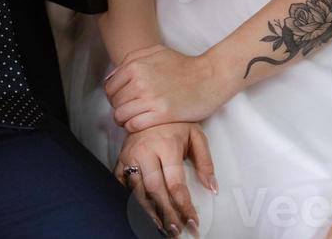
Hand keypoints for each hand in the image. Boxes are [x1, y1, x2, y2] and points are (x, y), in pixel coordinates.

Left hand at [105, 45, 234, 131]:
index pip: (110, 88)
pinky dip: (133, 127)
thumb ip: (132, 60)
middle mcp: (139, 81)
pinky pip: (134, 125)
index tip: (121, 100)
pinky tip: (142, 123)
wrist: (209, 76)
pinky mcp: (161, 114)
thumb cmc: (183, 65)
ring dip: (125, 120)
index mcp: (135, 65)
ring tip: (134, 119)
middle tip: (129, 111)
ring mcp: (150, 98)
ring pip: (121, 116)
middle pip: (115, 103)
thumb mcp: (155, 52)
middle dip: (119, 108)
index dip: (114, 96)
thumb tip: (113, 76)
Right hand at [114, 122, 216, 236]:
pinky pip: (120, 183)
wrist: (149, 106)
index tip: (192, 222)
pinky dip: (126, 199)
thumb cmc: (173, 123)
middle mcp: (146, 150)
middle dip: (166, 213)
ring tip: (160, 226)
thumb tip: (212, 187)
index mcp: (166, 144)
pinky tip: (137, 211)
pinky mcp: (120, 158)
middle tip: (175, 231)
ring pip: (136, 190)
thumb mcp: (196, 135)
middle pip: (155, 190)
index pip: (175, 184)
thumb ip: (205, 162)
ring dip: (148, 212)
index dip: (184, 207)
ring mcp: (130, 154)